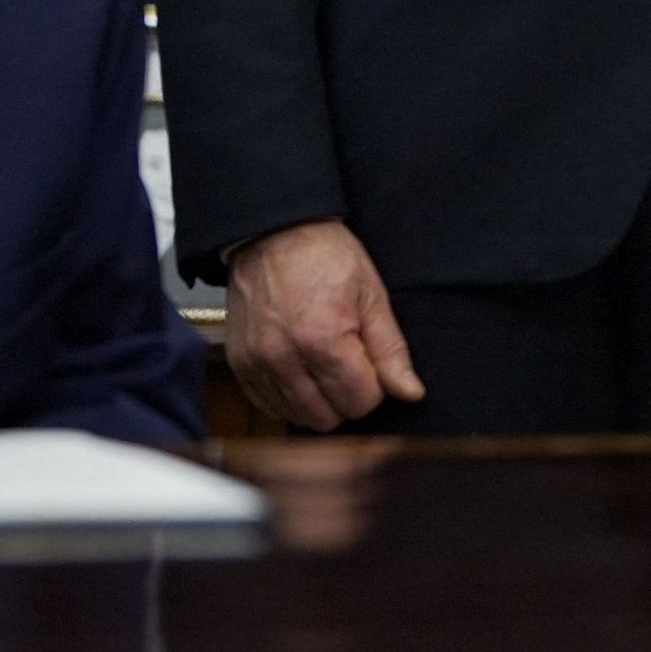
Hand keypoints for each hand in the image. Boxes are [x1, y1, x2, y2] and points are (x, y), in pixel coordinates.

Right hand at [224, 219, 425, 432]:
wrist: (274, 233)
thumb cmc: (324, 256)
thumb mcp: (371, 294)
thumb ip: (391, 350)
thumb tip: (410, 391)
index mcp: (323, 339)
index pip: (361, 402)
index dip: (375, 387)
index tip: (371, 363)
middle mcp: (284, 357)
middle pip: (329, 417)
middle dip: (348, 397)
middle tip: (350, 364)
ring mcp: (257, 363)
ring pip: (299, 417)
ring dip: (319, 401)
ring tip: (325, 365)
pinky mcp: (240, 365)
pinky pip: (269, 407)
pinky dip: (290, 399)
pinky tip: (302, 372)